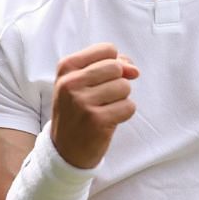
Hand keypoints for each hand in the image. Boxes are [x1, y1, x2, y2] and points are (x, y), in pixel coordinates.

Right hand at [50, 43, 139, 168]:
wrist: (65, 149)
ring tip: (102, 110)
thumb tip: (134, 70)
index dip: (116, 62)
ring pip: (124, 87)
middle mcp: (71, 83)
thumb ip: (110, 66)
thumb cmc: (78, 110)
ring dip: (120, 100)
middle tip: (102, 98)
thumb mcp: (83, 82)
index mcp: (66, 68)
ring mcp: (82, 102)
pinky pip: (129, 106)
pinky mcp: (96, 120)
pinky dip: (123, 114)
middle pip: (117, 67)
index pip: (107, 49)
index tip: (106, 78)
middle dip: (117, 82)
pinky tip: (106, 121)